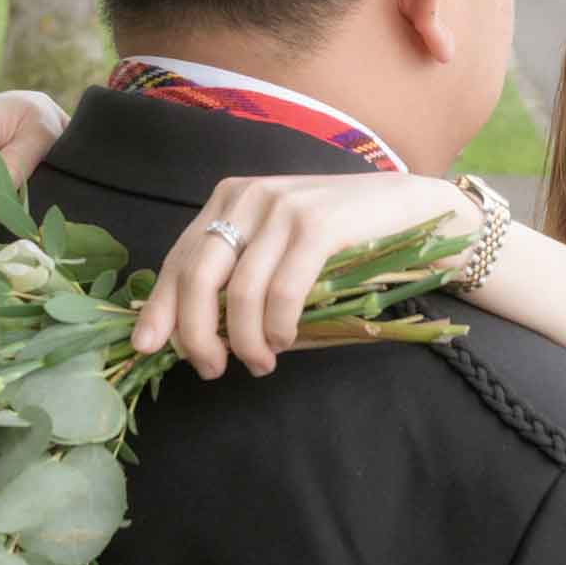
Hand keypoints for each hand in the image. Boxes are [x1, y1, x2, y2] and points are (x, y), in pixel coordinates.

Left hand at [130, 173, 480, 379]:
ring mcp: (285, 207)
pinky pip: (283, 290)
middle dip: (197, 333)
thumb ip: (239, 270)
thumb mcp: (281, 245)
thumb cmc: (347, 236)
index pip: (179, 258)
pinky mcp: (319, 224)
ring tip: (260, 362)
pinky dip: (278, 325)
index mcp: (231, 198)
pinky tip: (283, 341)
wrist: (418, 210)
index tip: (148, 348)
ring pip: (241, 291)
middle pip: (199, 276)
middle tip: (212, 369)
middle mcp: (250, 196)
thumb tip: (190, 327)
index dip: (160, 308)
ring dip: (245, 340)